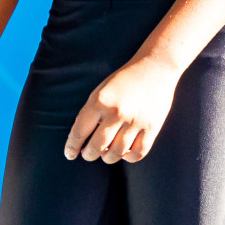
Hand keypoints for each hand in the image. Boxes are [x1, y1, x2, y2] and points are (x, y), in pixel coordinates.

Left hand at [64, 55, 179, 162]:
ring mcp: (135, 121)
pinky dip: (128, 157)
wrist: (155, 67)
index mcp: (100, 101)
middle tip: (88, 154)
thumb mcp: (101, 90)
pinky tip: (124, 152)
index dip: (72, 147)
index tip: (70, 154)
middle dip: (88, 154)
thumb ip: (91, 113)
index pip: (80, 132)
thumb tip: (83, 141)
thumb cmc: (124, 80)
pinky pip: (137, 153)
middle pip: (97, 147)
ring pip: (116, 153)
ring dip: (107, 157)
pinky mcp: (152, 127)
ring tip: (106, 153)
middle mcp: (116, 112)